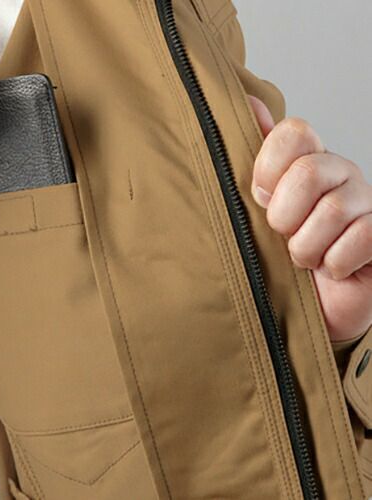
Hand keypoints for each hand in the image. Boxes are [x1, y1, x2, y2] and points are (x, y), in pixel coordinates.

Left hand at [249, 95, 371, 341]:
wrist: (308, 304)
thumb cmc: (277, 255)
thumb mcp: (257, 207)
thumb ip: (253, 156)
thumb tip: (248, 102)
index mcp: (305, 162)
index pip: (293, 133)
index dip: (269, 169)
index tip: (260, 197)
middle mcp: (339, 175)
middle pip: (310, 172)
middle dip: (285, 216)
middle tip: (281, 234)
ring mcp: (365, 203)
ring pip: (331, 211)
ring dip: (305, 247)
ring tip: (304, 258)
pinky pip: (356, 242)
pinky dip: (333, 264)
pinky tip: (330, 269)